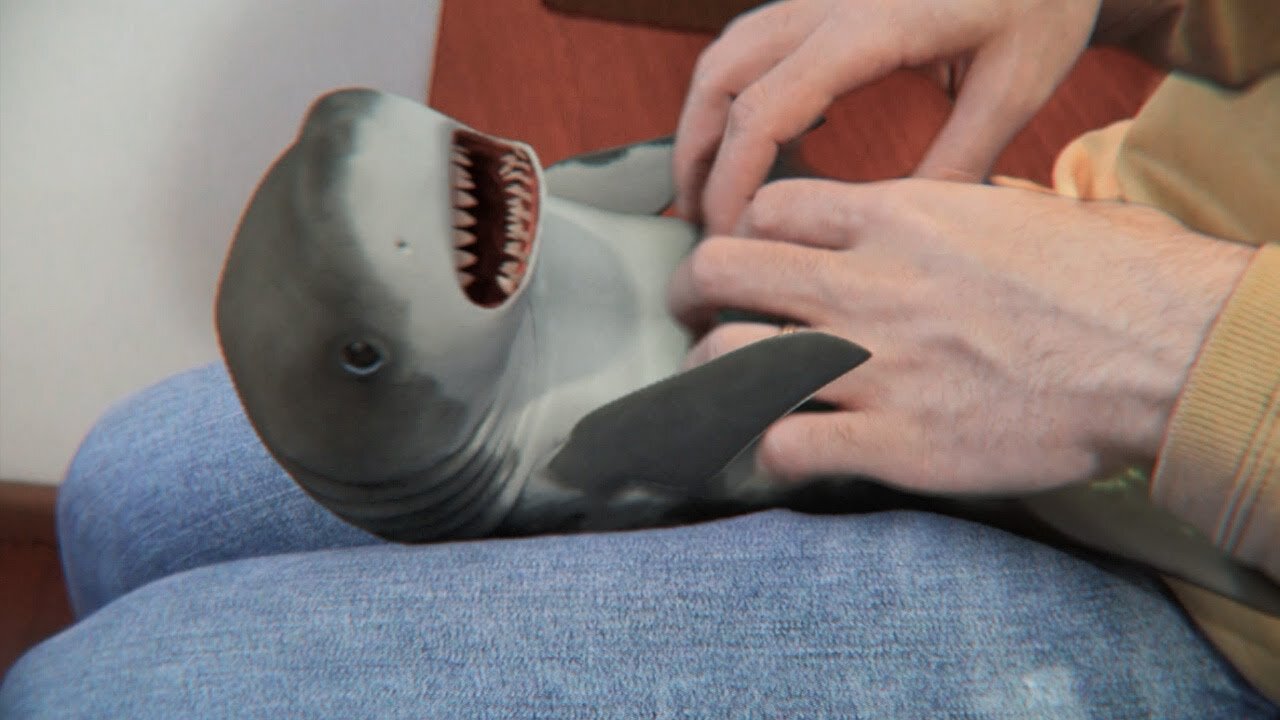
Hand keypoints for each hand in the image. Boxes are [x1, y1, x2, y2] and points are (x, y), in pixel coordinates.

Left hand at [667, 179, 1253, 493]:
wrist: (1157, 353)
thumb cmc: (1103, 278)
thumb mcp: (1010, 210)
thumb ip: (938, 213)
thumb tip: (908, 219)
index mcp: (896, 219)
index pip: (769, 206)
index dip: (742, 229)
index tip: (745, 255)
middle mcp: (866, 285)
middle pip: (722, 270)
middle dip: (691, 291)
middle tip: (694, 312)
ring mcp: (871, 366)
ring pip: (728, 358)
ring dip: (707, 374)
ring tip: (715, 389)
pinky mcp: (892, 441)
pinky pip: (783, 443)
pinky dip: (764, 450)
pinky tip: (777, 451)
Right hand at [673, 0, 1102, 232]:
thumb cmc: (1042, 4)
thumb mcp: (1015, 88)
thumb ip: (956, 160)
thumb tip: (897, 234)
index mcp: (871, 26)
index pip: (764, 109)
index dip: (734, 181)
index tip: (733, 238)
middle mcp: (828, 0)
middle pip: (718, 77)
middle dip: (696, 158)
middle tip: (704, 226)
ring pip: (722, 55)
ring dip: (703, 126)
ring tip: (713, 194)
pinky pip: (751, 46)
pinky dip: (734, 100)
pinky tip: (763, 147)